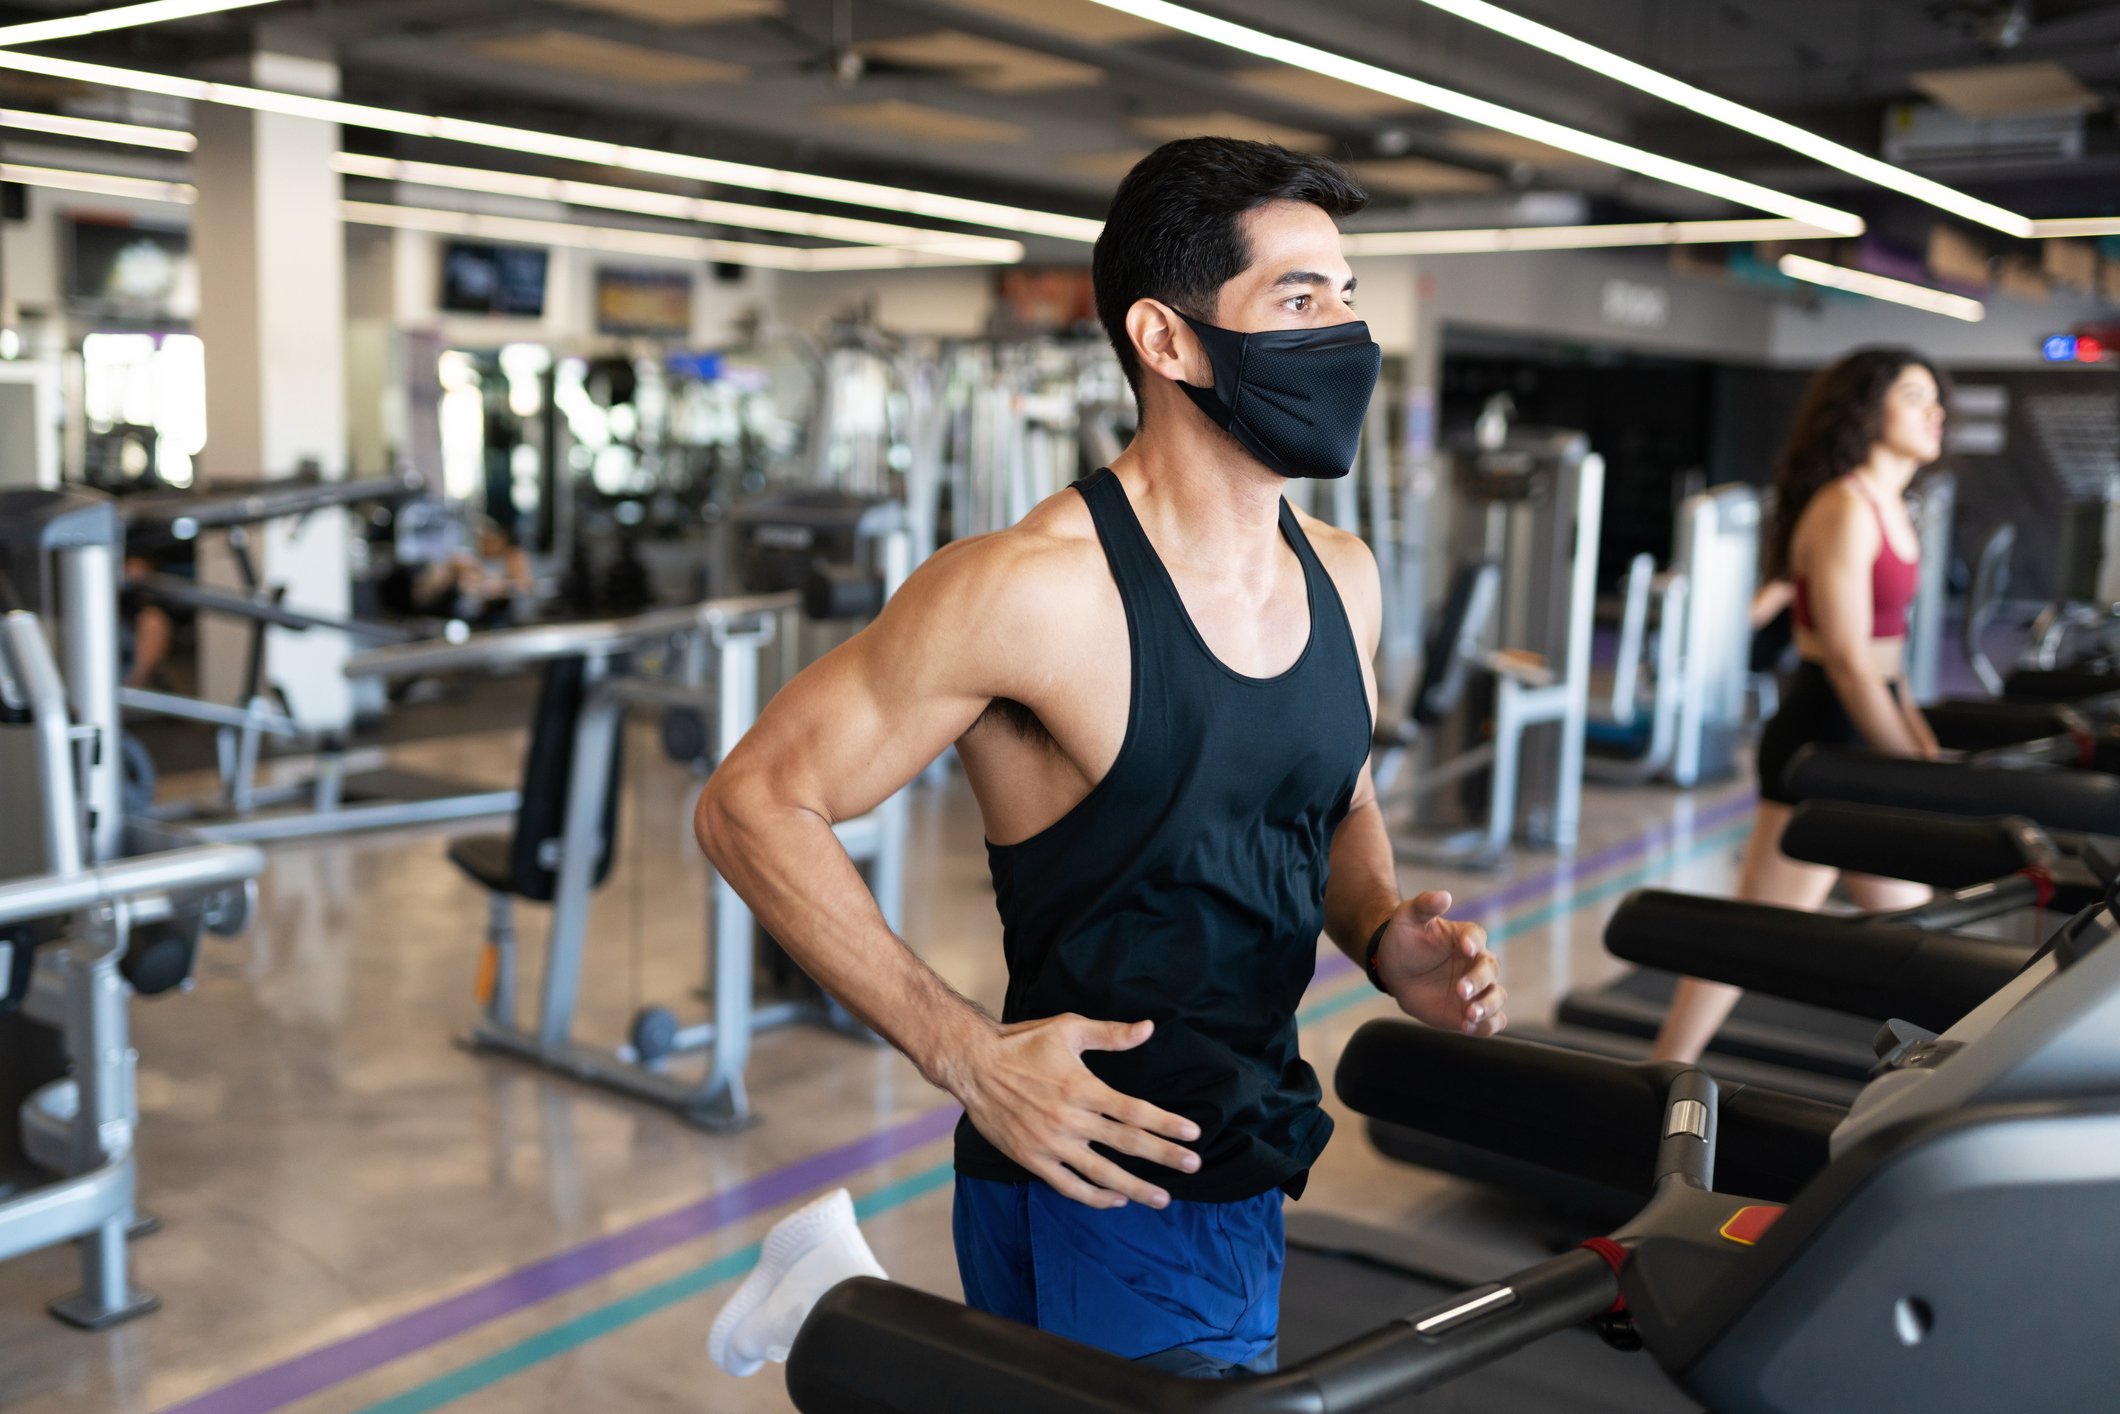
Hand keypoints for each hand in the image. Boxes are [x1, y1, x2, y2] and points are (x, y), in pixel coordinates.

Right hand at [950, 1014, 1201, 1210]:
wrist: (973, 1065)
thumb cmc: (1022, 1043)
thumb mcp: (1068, 1029)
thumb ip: (1111, 1034)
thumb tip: (1148, 1028)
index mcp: (1082, 1088)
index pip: (1134, 1112)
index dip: (1166, 1124)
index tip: (1193, 1134)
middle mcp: (1070, 1119)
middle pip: (1127, 1144)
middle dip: (1164, 1156)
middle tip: (1193, 1166)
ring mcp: (1051, 1143)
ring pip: (1102, 1173)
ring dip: (1135, 1187)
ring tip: (1161, 1198)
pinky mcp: (1032, 1159)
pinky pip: (1069, 1185)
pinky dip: (1094, 1196)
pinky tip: (1115, 1199)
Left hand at [1371, 890, 1505, 1036]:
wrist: (1395, 968)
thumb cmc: (1404, 938)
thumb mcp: (1408, 917)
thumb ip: (1425, 905)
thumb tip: (1444, 895)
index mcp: (1465, 937)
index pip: (1477, 936)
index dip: (1473, 941)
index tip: (1466, 948)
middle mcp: (1476, 963)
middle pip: (1490, 970)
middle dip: (1478, 981)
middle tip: (1460, 991)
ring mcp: (1476, 989)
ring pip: (1497, 997)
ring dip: (1488, 1006)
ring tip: (1470, 1015)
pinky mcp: (1470, 1011)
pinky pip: (1490, 1021)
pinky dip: (1486, 1026)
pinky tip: (1468, 1027)